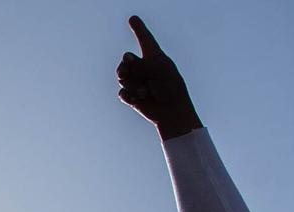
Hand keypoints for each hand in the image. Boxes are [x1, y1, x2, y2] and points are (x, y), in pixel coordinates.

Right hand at [117, 16, 201, 138]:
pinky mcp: (133, 96)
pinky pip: (122, 92)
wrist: (172, 112)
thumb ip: (140, 64)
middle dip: (126, 66)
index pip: (145, 39)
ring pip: (122, 77)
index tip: (133, 18)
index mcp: (155, 57)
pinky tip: (138, 100)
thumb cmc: (170, 88)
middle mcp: (144, 67)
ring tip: (145, 92)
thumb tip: (123, 67)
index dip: (139, 28)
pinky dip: (128, 96)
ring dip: (132, 84)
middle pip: (126, 59)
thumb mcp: (158, 70)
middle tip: (128, 73)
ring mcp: (137, 81)